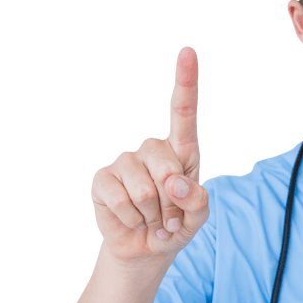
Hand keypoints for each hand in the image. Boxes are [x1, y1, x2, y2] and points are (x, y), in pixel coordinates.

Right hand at [90, 46, 207, 262]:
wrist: (145, 250)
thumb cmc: (176, 227)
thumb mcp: (197, 219)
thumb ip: (199, 202)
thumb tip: (175, 183)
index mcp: (181, 152)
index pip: (183, 113)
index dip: (186, 82)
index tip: (188, 52)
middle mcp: (152, 151)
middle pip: (165, 164)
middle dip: (171, 201)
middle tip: (170, 219)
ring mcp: (125, 163)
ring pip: (142, 187)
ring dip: (152, 214)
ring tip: (152, 221)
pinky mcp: (103, 180)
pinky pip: (119, 198)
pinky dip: (132, 218)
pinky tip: (134, 220)